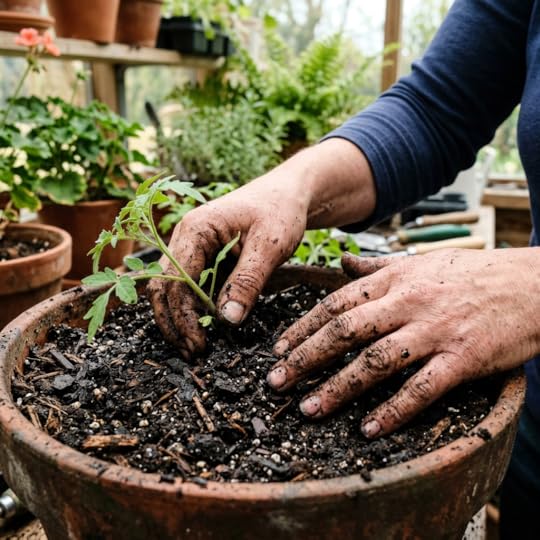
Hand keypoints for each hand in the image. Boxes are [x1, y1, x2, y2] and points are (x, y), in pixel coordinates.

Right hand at [147, 174, 308, 357]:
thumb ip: (248, 281)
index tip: (199, 345)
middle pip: (164, 286)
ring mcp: (192, 247)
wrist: (288, 193)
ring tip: (195, 346)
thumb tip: (227, 320)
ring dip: (179, 318)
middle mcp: (185, 237)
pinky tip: (203, 326)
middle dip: (174, 323)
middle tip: (194, 353)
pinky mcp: (203, 256)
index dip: (183, 317)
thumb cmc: (280, 210)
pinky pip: (189, 285)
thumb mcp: (269, 246)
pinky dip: (192, 308)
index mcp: (195, 229)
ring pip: (172, 288)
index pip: (175, 280)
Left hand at [267, 248, 539, 437]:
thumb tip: (341, 262)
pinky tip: (368, 428)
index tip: (278, 349)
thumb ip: (377, 266)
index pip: (335, 304)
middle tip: (277, 381)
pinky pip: (422, 388)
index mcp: (394, 281)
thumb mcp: (420, 262)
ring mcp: (435, 331)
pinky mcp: (463, 358)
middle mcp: (408, 303)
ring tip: (309, 408)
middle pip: (345, 331)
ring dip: (338, 387)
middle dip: (305, 358)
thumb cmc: (472, 274)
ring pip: (376, 361)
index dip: (302, 328)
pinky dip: (393, 410)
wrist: (532, 284)